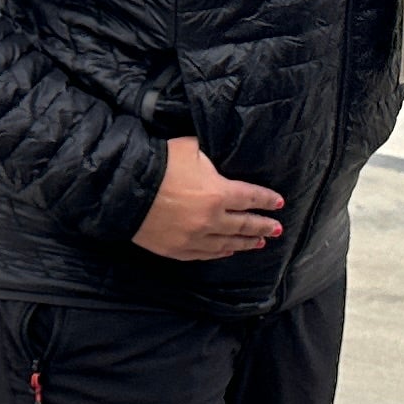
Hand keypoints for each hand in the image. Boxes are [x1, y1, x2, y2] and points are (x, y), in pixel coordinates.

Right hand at [135, 136, 285, 261]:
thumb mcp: (190, 148)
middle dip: (263, 226)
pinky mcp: (179, 249)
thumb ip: (210, 158)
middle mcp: (212, 219)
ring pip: (228, 243)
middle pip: (245, 224)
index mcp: (218, 192)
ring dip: (247, 243)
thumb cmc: (159, 164)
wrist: (125, 189)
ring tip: (260, 243)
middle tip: (277, 229)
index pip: (251, 197)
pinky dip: (221, 252)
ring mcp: (195, 237)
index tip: (279, 203)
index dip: (266, 200)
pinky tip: (229, 251)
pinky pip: (206, 254)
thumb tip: (218, 161)